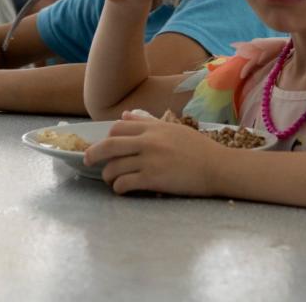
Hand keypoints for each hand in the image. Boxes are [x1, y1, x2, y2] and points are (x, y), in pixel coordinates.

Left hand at [83, 112, 225, 195]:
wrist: (218, 167)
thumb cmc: (198, 148)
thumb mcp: (173, 128)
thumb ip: (147, 122)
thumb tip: (124, 116)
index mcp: (153, 128)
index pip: (118, 128)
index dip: (105, 138)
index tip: (102, 146)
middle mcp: (148, 142)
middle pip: (109, 145)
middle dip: (93, 154)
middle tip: (87, 161)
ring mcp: (150, 161)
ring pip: (114, 167)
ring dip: (108, 175)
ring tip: (110, 180)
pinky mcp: (153, 179)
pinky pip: (125, 183)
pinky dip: (119, 188)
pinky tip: (121, 190)